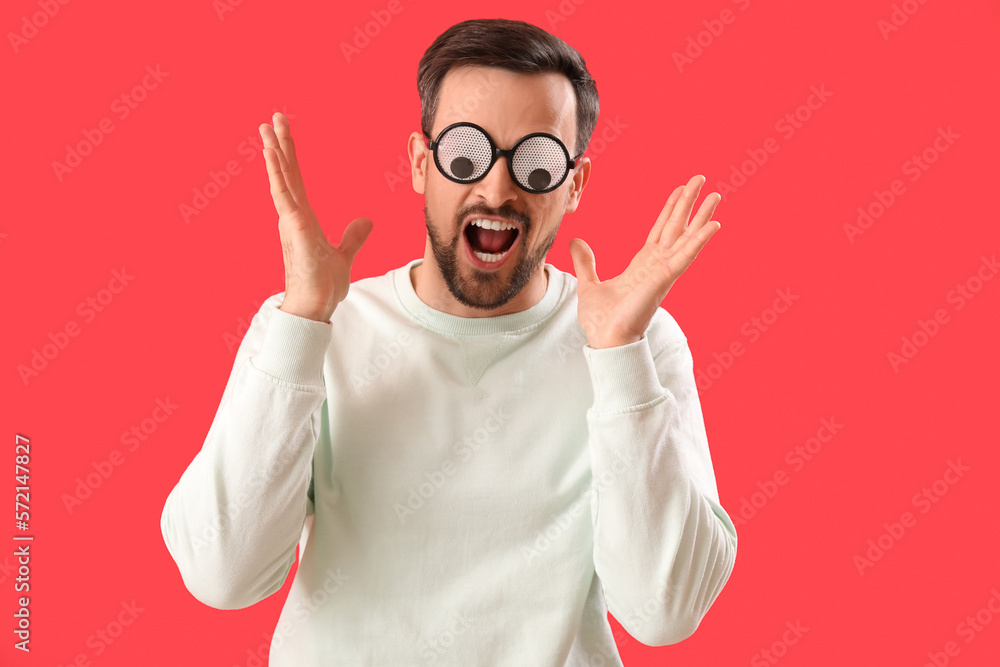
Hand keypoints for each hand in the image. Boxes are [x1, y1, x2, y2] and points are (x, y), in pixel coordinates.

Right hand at [259, 112, 372, 322]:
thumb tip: (366, 221)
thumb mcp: (344, 254)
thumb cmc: (323, 284)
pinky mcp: (293, 227)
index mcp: (303, 218)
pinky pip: (283, 195)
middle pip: (286, 173)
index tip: (284, 135)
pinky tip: (271, 155)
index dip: (290, 157)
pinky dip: (276, 173)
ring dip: (274, 152)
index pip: (296, 180)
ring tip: (266, 128)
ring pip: (280, 179)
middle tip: (272, 118)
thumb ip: (353, 236)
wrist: (316, 305)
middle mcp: (293, 215)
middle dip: (280, 144)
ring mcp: (291, 220)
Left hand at [568, 174, 720, 348]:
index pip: (660, 230)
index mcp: (642, 265)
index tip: (680, 190)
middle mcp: (657, 266)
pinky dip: (700, 240)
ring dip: (701, 216)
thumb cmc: (602, 320)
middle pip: (676, 227)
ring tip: (716, 195)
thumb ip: (585, 262)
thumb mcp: (589, 283)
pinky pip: (685, 256)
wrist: (605, 340)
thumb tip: (576, 242)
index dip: (670, 209)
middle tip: (701, 179)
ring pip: (686, 237)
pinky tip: (714, 224)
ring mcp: (663, 272)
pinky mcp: (664, 279)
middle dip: (689, 203)